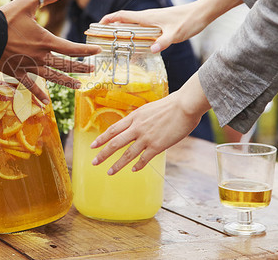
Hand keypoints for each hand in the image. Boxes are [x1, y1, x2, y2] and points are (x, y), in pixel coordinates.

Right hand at [0, 0, 100, 102]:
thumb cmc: (5, 18)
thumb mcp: (26, 3)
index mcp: (45, 41)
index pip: (71, 48)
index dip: (86, 50)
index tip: (98, 50)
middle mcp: (40, 56)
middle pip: (65, 64)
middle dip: (81, 67)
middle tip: (93, 70)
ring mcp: (29, 66)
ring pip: (52, 77)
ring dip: (66, 82)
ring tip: (78, 86)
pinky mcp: (16, 72)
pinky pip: (30, 85)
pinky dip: (38, 94)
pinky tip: (46, 102)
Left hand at [90, 73, 210, 173]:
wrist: (185, 105)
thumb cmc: (171, 105)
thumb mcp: (149, 109)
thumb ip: (141, 119)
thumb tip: (136, 125)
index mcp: (134, 117)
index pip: (113, 129)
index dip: (102, 139)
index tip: (92, 146)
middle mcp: (137, 128)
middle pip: (115, 143)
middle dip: (103, 154)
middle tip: (94, 162)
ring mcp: (146, 137)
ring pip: (127, 154)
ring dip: (117, 165)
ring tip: (109, 172)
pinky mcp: (158, 145)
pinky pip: (144, 158)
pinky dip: (138, 165)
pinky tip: (133, 170)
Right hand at [100, 0, 242, 52]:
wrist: (202, 12)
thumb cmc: (189, 20)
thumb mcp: (176, 34)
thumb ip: (164, 42)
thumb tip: (152, 50)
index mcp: (147, 17)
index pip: (122, 16)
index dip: (108, 19)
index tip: (97, 25)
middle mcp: (148, 17)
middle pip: (124, 20)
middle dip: (111, 27)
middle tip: (101, 37)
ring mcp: (154, 20)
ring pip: (133, 25)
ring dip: (122, 31)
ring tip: (114, 43)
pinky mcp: (160, 23)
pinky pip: (142, 29)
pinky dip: (134, 35)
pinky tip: (136, 45)